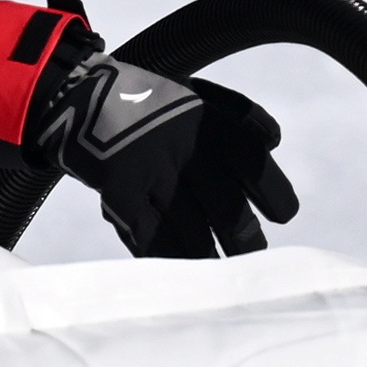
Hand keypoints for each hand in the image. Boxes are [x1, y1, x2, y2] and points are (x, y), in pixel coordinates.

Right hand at [34, 44, 300, 257]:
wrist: (82, 98)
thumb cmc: (152, 103)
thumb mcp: (198, 92)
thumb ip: (240, 114)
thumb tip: (274, 143)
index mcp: (207, 119)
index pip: (252, 161)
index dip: (274, 192)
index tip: (284, 216)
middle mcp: (182, 145)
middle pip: (227, 207)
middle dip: (245, 239)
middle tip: (252, 255)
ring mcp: (149, 170)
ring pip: (191, 230)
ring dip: (209, 257)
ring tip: (220, 274)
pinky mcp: (119, 192)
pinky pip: (151, 237)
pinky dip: (169, 257)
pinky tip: (181, 272)